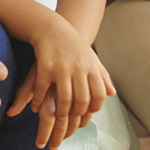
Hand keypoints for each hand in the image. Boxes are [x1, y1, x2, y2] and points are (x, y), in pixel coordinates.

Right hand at [7, 23, 114, 149]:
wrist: (53, 28)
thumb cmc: (73, 47)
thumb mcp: (91, 58)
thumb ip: (102, 76)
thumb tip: (113, 93)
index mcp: (92, 68)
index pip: (98, 96)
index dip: (93, 109)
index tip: (86, 114)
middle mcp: (79, 68)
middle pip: (81, 101)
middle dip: (75, 115)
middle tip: (68, 120)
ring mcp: (62, 67)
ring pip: (64, 99)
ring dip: (59, 113)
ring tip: (54, 118)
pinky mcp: (45, 66)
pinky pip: (43, 89)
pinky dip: (39, 101)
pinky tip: (36, 108)